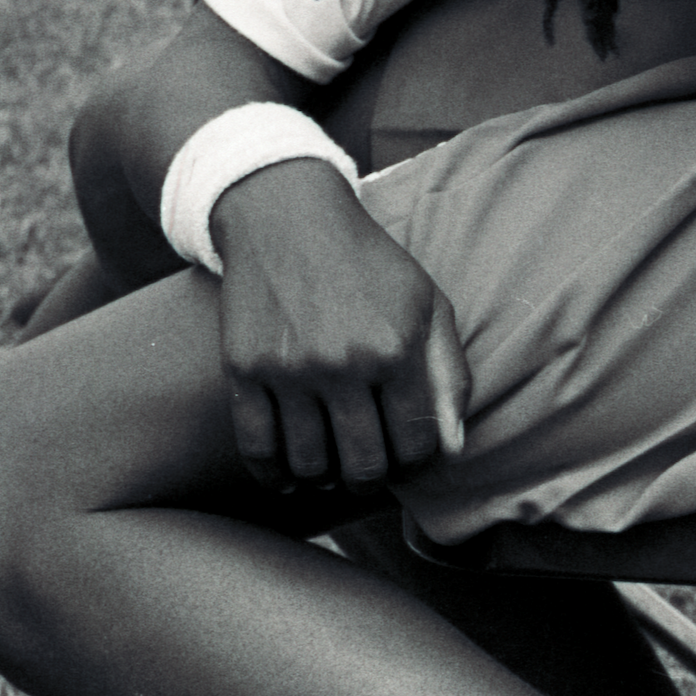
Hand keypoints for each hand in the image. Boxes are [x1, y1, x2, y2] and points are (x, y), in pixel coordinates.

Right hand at [207, 157, 469, 492]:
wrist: (286, 217)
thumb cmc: (367, 264)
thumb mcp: (427, 303)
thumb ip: (449, 375)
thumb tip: (453, 448)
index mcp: (395, 347)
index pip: (415, 444)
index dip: (415, 462)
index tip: (405, 455)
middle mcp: (342, 362)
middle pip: (363, 464)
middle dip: (371, 478)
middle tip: (369, 468)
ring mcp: (288, 369)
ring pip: (310, 464)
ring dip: (325, 478)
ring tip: (333, 467)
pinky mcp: (243, 370)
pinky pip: (257, 448)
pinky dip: (275, 476)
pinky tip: (291, 477)